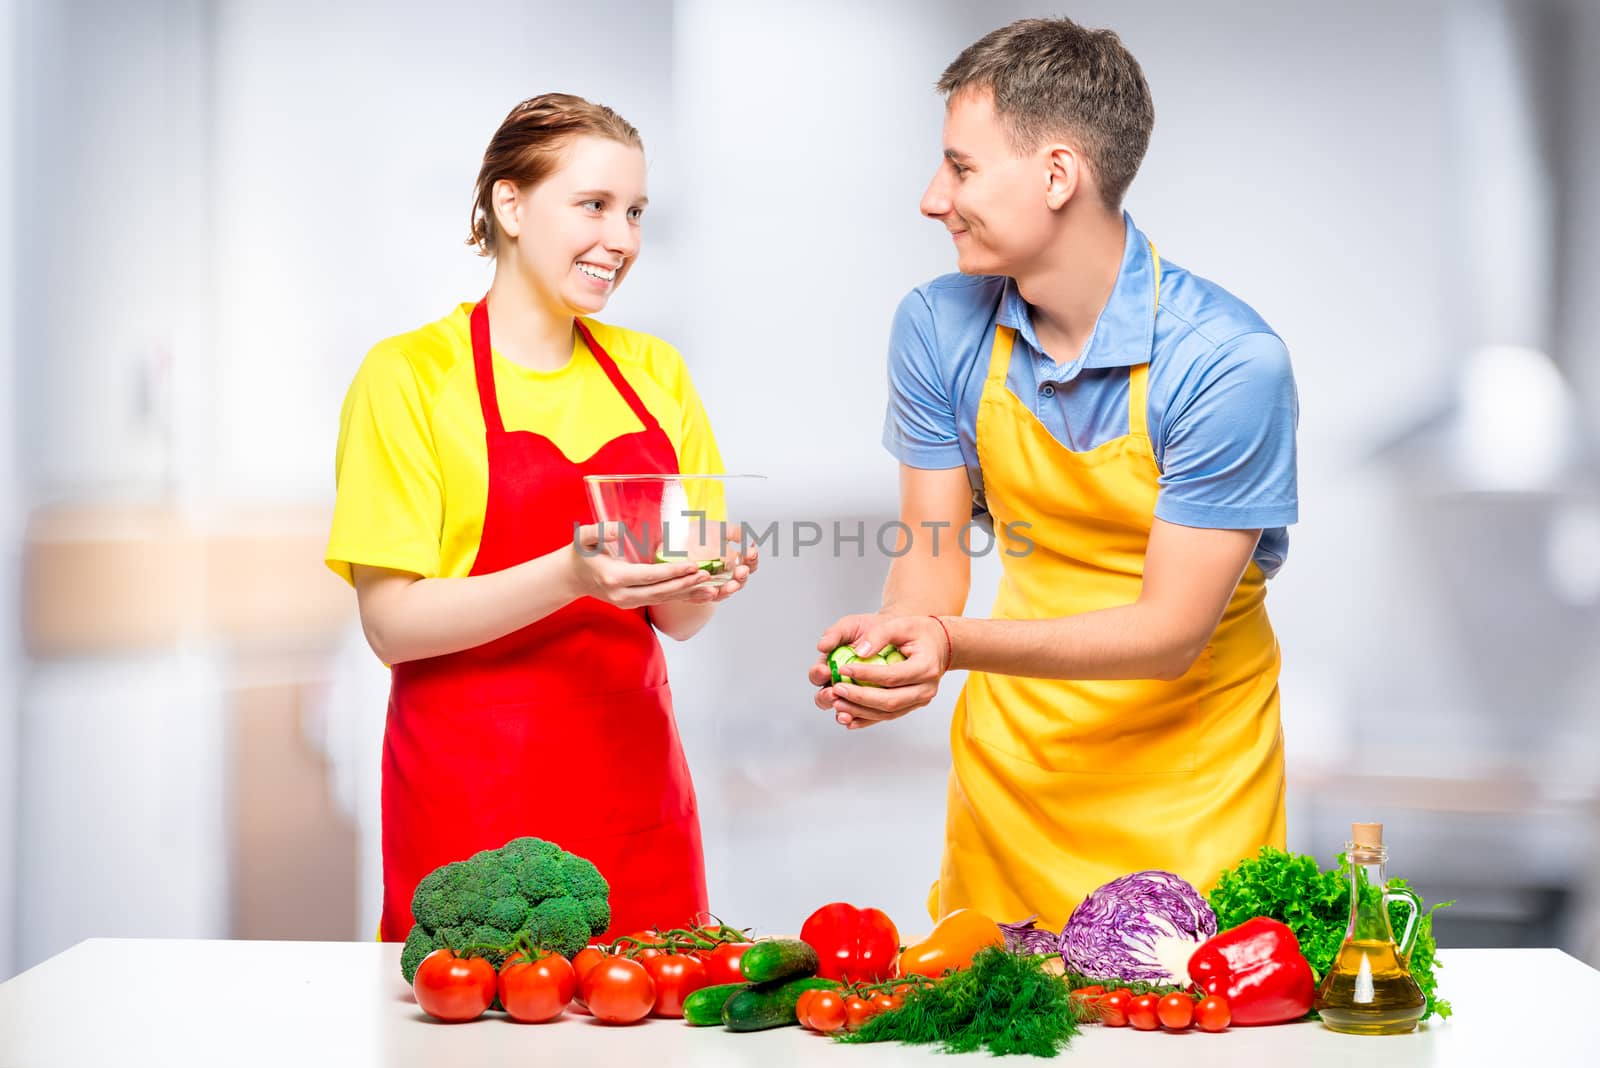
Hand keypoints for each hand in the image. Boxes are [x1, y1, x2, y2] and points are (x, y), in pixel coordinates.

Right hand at [569, 524, 712, 607]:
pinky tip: (699, 595)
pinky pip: (661, 601)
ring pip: (663, 599)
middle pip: (660, 592)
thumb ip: (600, 532)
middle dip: (685, 584)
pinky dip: (681, 598)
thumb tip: (619, 530)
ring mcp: (628, 602)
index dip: (672, 572)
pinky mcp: (634, 604)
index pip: (649, 576)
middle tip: (707, 576)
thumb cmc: (580, 554)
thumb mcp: (585, 538)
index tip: (692, 565)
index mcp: (614, 578)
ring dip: (687, 593)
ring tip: (711, 587)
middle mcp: (623, 595)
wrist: (571, 577)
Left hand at [682, 533, 760, 604]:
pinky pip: (702, 599)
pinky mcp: (693, 593)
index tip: (751, 552)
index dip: (752, 559)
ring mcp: (709, 585)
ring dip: (730, 589)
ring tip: (733, 584)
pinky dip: (708, 596)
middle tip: (742, 570)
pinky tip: (713, 591)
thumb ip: (734, 533)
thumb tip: (750, 539)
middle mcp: (723, 576)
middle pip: (739, 581)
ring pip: (723, 593)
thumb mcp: (716, 529)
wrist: (670, 540)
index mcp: (732, 561)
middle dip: (743, 576)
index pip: (748, 564)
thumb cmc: (695, 534)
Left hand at [808, 613, 951, 729]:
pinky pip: (888, 716)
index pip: (892, 676)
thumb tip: (859, 652)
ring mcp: (920, 700)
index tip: (843, 668)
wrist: (939, 644)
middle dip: (860, 698)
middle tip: (837, 689)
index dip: (866, 674)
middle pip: (890, 700)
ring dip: (860, 711)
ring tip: (838, 704)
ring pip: (887, 713)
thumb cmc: (919, 632)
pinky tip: (849, 719)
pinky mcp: (911, 706)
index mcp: (926, 667)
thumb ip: (879, 635)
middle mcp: (926, 689)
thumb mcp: (901, 624)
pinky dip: (867, 720)